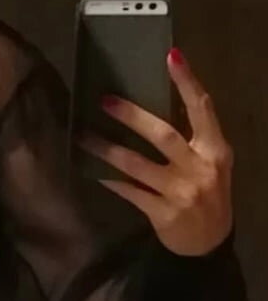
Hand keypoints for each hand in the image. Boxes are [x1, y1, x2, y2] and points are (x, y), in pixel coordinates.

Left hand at [78, 47, 233, 255]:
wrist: (209, 244)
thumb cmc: (206, 193)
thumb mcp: (209, 163)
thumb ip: (190, 139)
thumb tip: (151, 103)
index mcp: (215, 149)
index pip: (202, 108)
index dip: (187, 81)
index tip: (171, 56)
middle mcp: (200, 168)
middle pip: (163, 135)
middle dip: (132, 116)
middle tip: (105, 100)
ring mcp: (182, 192)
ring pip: (138, 164)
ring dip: (108, 149)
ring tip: (84, 136)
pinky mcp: (164, 213)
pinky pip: (130, 191)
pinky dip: (110, 179)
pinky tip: (92, 169)